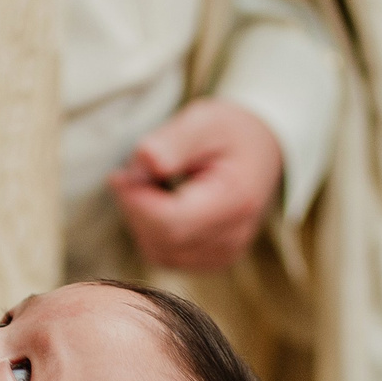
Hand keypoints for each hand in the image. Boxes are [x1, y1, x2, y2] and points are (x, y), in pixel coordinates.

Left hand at [108, 98, 282, 272]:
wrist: (260, 149)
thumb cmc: (229, 132)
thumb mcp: (204, 121)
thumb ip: (174, 141)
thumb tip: (145, 161)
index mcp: (235, 199)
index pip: (171, 221)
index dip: (136, 201)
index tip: (121, 175)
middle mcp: (233, 234)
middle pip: (162, 239)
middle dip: (136, 208)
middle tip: (133, 174)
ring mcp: (224, 252)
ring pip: (159, 252)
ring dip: (141, 220)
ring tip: (151, 185)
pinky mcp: (212, 259)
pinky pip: (166, 256)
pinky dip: (152, 232)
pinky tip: (160, 204)